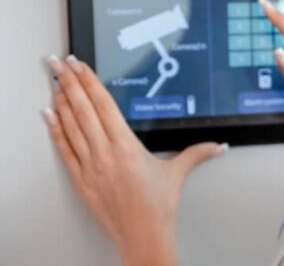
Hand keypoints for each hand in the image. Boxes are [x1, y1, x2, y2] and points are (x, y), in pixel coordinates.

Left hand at [42, 54, 226, 265]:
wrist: (142, 234)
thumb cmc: (156, 206)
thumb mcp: (177, 173)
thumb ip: (198, 153)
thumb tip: (218, 145)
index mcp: (126, 146)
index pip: (104, 105)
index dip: (90, 82)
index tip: (81, 66)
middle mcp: (104, 153)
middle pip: (83, 110)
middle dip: (70, 83)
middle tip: (60, 64)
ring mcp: (89, 166)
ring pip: (71, 126)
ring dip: (62, 102)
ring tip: (55, 83)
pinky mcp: (81, 179)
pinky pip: (65, 149)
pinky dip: (56, 131)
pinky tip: (50, 117)